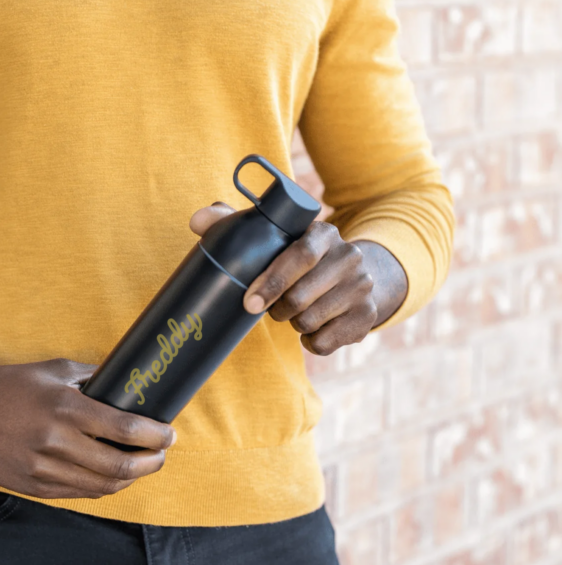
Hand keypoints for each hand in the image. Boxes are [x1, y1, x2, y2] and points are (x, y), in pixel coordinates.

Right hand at [0, 314, 173, 500]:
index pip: (125, 429)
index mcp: (64, 408)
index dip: (156, 436)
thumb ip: (92, 379)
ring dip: (129, 479)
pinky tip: (111, 476)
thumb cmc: (10, 385)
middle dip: (150, 463)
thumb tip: (127, 385)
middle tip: (161, 454)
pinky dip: (101, 487)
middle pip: (119, 466)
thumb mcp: (54, 371)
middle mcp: (54, 441)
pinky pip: (77, 493)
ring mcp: (40, 468)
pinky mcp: (30, 486)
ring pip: (101, 486)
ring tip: (141, 466)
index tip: (169, 435)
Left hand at [190, 203, 407, 355]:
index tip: (250, 302)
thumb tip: (196, 221)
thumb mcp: (276, 236)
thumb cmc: (300, 257)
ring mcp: (362, 288)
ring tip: (296, 311)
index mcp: (324, 233)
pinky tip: (314, 326)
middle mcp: (350, 257)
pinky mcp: (367, 318)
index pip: (299, 255)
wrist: (356, 278)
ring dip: (294, 324)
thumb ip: (235, 224)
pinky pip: (323, 343)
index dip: (272, 281)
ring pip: (310, 322)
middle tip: (273, 307)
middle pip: (301, 296)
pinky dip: (310, 341)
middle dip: (278, 309)